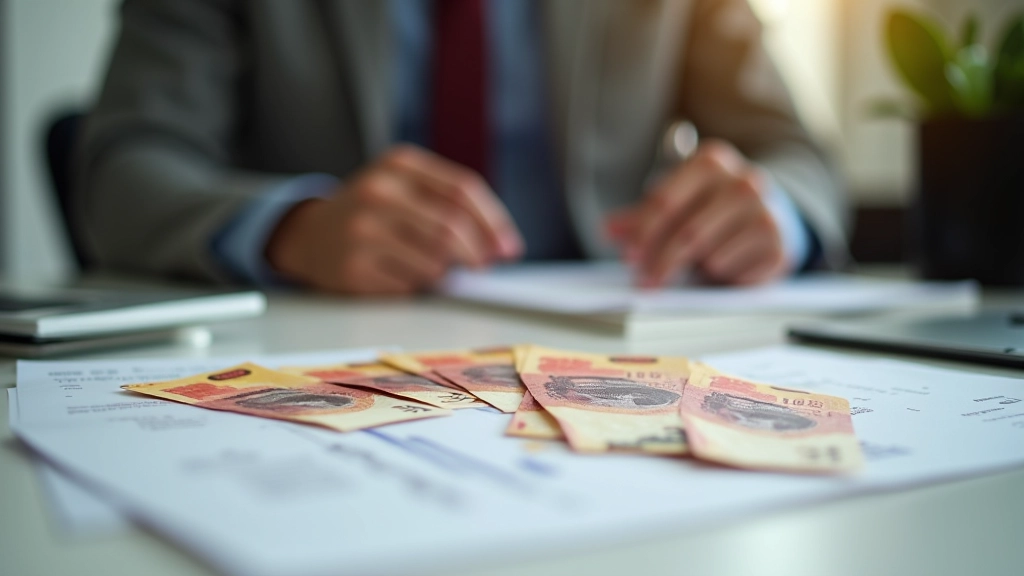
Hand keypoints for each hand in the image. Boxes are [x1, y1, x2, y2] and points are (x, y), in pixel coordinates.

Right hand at [266, 145, 523, 294]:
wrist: (310, 233)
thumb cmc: (372, 211)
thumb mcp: (405, 187)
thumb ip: (449, 205)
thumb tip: (500, 246)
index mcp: (399, 164)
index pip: (462, 190)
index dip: (493, 222)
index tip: (509, 248)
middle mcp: (378, 192)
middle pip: (450, 228)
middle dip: (478, 254)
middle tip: (484, 268)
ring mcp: (362, 230)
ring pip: (433, 262)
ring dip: (445, 272)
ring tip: (431, 267)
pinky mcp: (354, 267)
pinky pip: (409, 285)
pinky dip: (417, 285)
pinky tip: (400, 273)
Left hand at [606, 140, 788, 286]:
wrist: (772, 216)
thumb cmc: (714, 210)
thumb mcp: (677, 205)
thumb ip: (641, 217)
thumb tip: (608, 229)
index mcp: (710, 162)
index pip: (665, 201)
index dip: (643, 232)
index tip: (630, 256)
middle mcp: (743, 181)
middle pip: (687, 232)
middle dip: (661, 261)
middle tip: (645, 282)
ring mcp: (765, 211)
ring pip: (710, 255)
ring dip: (695, 270)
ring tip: (694, 266)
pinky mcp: (778, 243)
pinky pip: (734, 270)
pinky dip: (720, 275)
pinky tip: (722, 266)